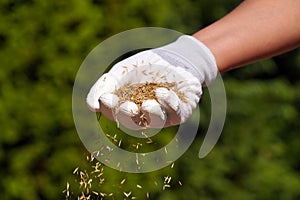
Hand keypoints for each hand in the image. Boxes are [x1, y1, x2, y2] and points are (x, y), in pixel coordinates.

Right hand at [86, 35, 217, 129]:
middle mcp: (144, 115)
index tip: (104, 99)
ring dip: (151, 114)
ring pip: (156, 121)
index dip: (109, 108)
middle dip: (129, 115)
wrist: (171, 57)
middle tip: (128, 107)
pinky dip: (169, 104)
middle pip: (134, 121)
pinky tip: (162, 92)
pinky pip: (176, 112)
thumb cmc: (143, 66)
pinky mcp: (181, 110)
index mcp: (126, 107)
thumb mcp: (120, 72)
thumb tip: (92, 107)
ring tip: (148, 104)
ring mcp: (163, 114)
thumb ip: (104, 86)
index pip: (114, 112)